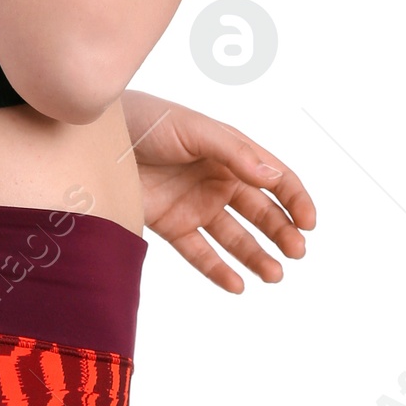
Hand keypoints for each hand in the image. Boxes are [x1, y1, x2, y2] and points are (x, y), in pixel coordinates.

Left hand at [122, 91, 315, 293]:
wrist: (96, 139)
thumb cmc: (147, 120)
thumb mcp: (194, 129)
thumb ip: (234, 152)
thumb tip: (273, 178)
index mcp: (231, 152)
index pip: (274, 178)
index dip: (295, 199)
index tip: (309, 223)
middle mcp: (218, 180)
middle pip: (260, 211)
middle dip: (282, 232)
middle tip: (297, 252)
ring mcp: (195, 204)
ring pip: (235, 237)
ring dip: (257, 256)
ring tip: (275, 275)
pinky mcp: (171, 224)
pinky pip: (200, 252)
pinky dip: (219, 270)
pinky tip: (238, 285)